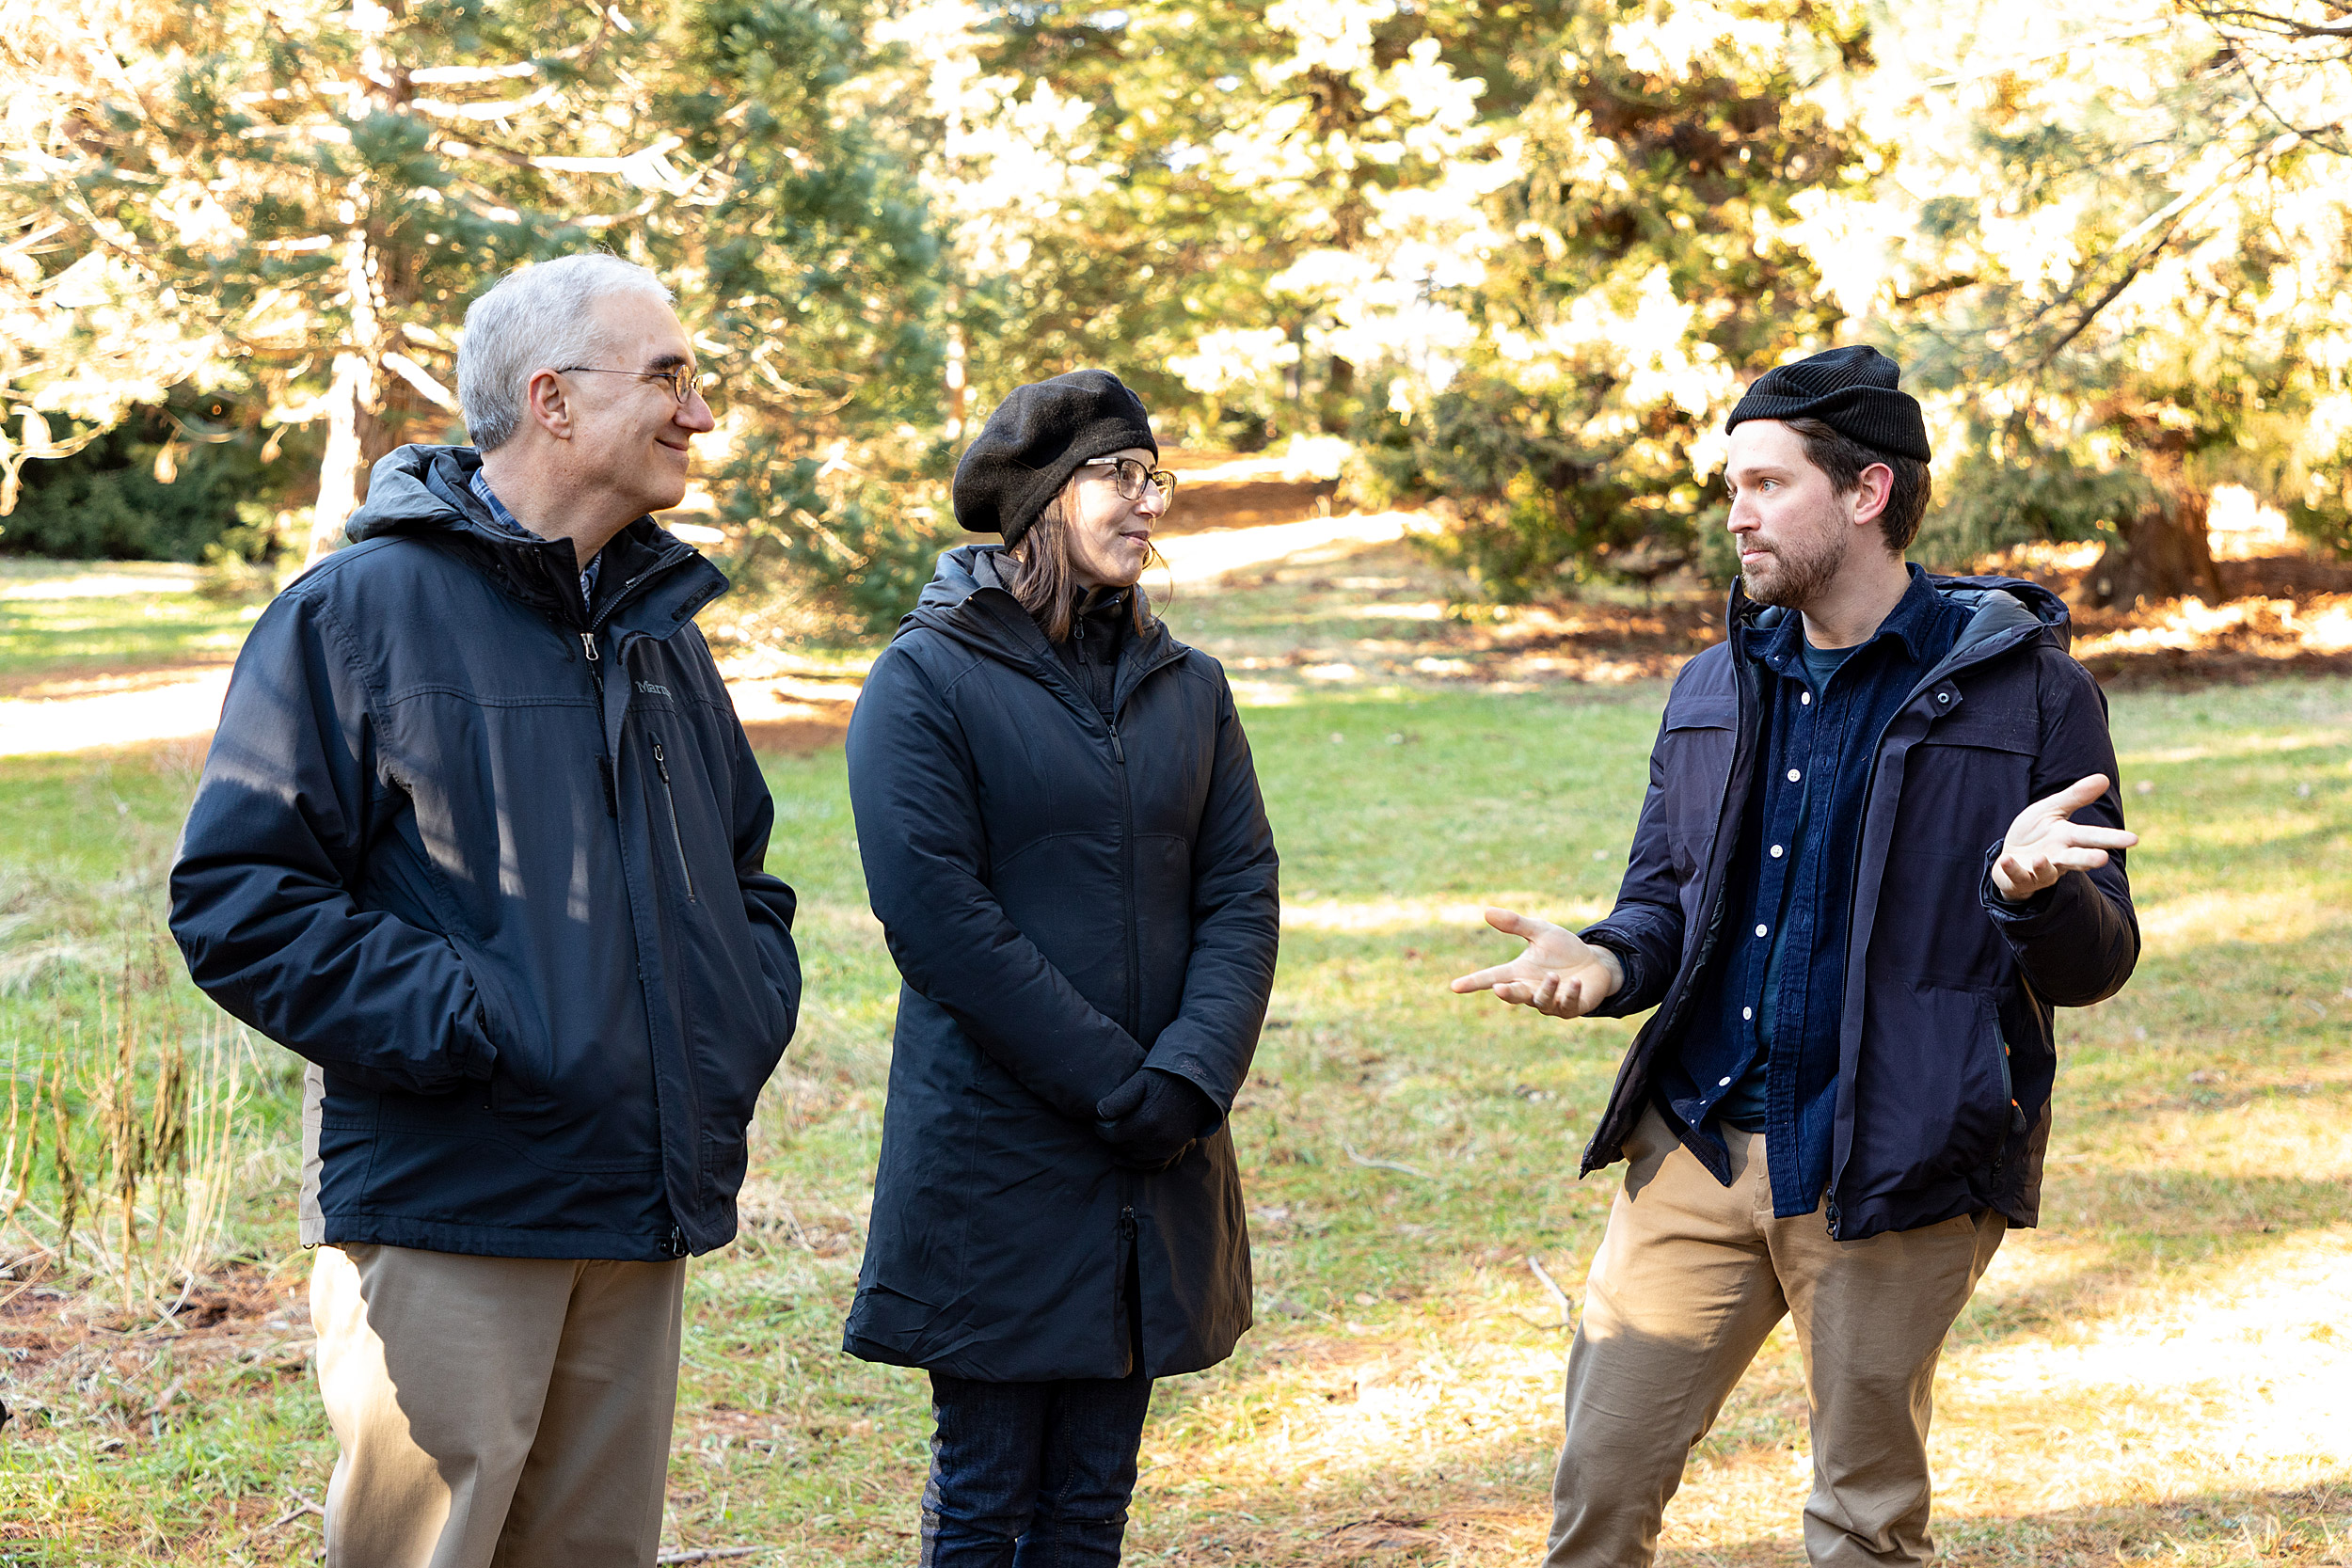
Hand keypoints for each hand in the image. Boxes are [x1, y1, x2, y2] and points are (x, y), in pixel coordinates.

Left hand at [1094, 1068, 1217, 1170]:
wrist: (1194, 1084)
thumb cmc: (1163, 1080)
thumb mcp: (1139, 1081)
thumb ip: (1118, 1098)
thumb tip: (1098, 1113)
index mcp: (1146, 1121)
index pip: (1111, 1135)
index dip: (1100, 1128)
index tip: (1097, 1120)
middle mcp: (1157, 1139)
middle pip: (1122, 1147)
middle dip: (1112, 1138)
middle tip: (1108, 1126)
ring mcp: (1168, 1147)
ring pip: (1134, 1158)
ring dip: (1123, 1150)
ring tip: (1117, 1139)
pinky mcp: (1175, 1151)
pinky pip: (1152, 1165)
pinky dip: (1138, 1164)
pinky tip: (1126, 1158)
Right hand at [1448, 907, 1623, 1018]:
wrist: (1595, 964)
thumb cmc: (1563, 950)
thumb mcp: (1541, 931)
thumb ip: (1516, 924)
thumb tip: (1486, 911)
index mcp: (1518, 972)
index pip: (1491, 977)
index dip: (1473, 983)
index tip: (1454, 986)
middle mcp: (1530, 989)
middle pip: (1513, 995)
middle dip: (1507, 993)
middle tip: (1500, 988)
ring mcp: (1549, 1002)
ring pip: (1540, 1001)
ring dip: (1546, 989)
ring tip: (1553, 976)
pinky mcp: (1569, 1008)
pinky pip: (1566, 1005)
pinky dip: (1569, 994)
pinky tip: (1575, 983)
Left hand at [1990, 774, 2138, 900]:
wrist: (2010, 859)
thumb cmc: (2036, 834)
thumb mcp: (2052, 810)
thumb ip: (2075, 797)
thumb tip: (2104, 778)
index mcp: (2069, 838)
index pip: (2092, 837)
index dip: (2112, 838)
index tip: (2134, 839)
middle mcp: (2059, 857)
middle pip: (2076, 858)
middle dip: (2089, 859)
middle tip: (2102, 859)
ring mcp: (2040, 870)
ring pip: (2047, 871)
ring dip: (2044, 867)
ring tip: (2041, 859)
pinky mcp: (2020, 878)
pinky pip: (2017, 875)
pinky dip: (2012, 869)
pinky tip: (2005, 859)